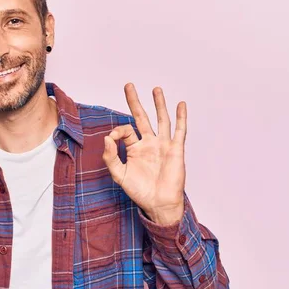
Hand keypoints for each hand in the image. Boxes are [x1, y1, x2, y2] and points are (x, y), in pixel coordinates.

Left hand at [102, 83, 185, 225]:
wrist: (158, 203)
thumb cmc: (140, 191)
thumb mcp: (119, 175)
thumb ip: (111, 157)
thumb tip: (106, 138)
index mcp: (135, 148)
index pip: (125, 130)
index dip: (117, 131)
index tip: (111, 139)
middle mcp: (149, 143)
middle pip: (141, 117)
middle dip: (135, 102)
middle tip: (129, 85)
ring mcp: (163, 145)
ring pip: (161, 119)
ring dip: (158, 104)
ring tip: (156, 89)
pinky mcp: (175, 149)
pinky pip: (180, 130)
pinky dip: (181, 117)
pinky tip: (181, 104)